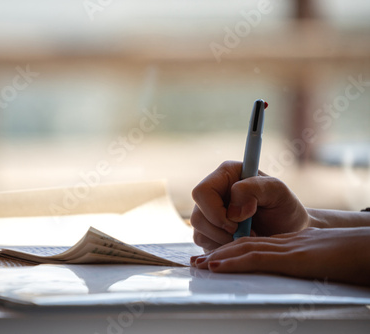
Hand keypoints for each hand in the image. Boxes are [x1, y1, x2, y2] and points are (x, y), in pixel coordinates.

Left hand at [190, 227, 369, 285]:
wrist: (368, 248)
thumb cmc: (351, 256)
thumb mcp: (320, 259)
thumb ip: (302, 261)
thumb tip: (294, 267)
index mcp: (290, 245)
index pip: (254, 245)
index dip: (231, 252)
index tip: (212, 260)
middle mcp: (284, 244)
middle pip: (244, 245)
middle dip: (219, 253)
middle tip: (197, 262)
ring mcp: (288, 249)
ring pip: (245, 248)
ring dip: (220, 257)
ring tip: (200, 264)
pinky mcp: (294, 257)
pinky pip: (258, 258)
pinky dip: (235, 261)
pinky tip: (218, 265)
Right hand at [191, 161, 309, 250]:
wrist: (287, 230)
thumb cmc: (284, 207)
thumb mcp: (278, 192)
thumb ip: (255, 189)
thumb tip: (233, 210)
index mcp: (226, 174)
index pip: (202, 192)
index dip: (215, 211)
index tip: (239, 221)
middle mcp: (213, 191)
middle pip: (197, 216)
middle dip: (221, 231)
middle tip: (246, 233)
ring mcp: (207, 212)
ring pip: (199, 231)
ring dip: (224, 240)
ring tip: (247, 237)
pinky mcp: (207, 230)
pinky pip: (203, 243)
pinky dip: (222, 248)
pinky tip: (239, 242)